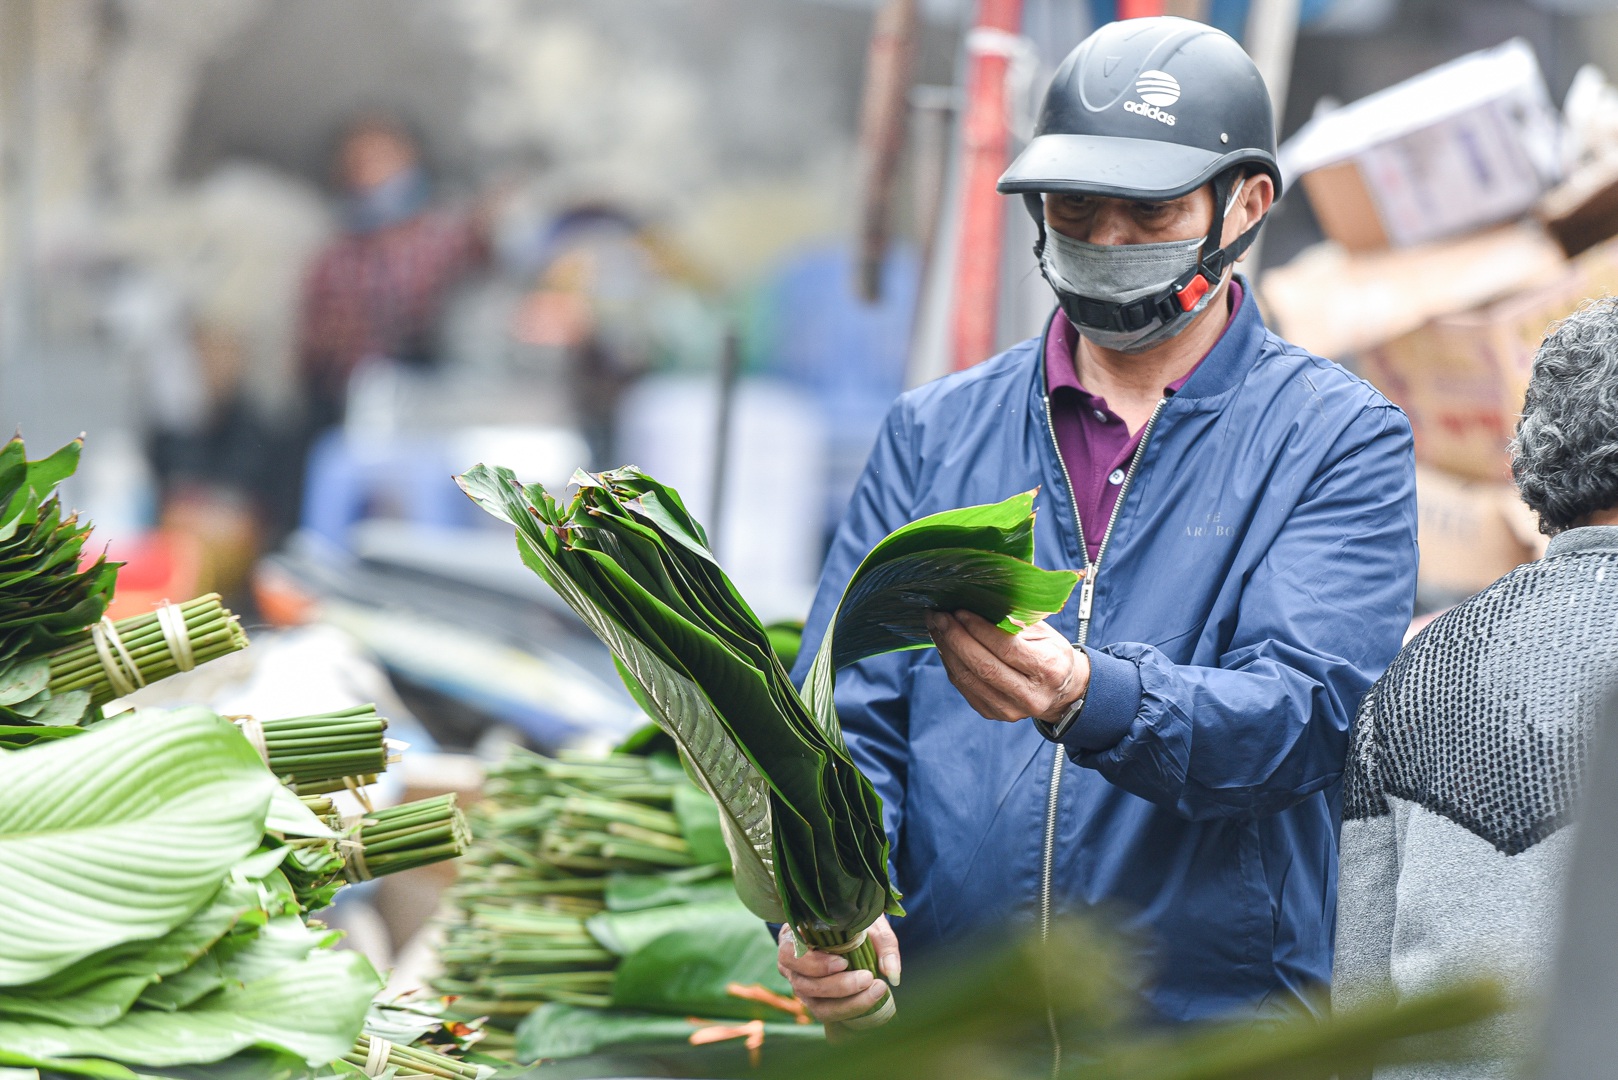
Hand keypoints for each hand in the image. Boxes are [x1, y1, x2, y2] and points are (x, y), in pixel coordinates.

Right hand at [776, 917, 900, 1023]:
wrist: (855, 931)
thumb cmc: (854, 922)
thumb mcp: (868, 921)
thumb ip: (883, 942)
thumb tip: (892, 973)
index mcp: (791, 938)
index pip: (789, 955)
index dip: (814, 963)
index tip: (843, 962)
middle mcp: (791, 966)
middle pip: (804, 985)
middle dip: (838, 986)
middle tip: (868, 978)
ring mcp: (802, 987)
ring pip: (816, 1005)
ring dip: (847, 1003)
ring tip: (875, 991)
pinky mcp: (816, 1002)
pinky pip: (828, 1013)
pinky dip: (850, 1009)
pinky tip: (871, 999)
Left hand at [926, 610, 1089, 723]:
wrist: (1061, 692)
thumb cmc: (1051, 654)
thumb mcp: (1045, 633)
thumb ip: (1017, 621)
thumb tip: (981, 605)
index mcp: (1048, 668)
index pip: (1006, 648)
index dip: (979, 628)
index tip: (960, 611)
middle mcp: (1030, 694)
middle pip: (983, 666)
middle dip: (955, 637)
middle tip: (939, 616)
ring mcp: (1010, 709)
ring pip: (968, 678)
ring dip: (947, 650)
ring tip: (936, 627)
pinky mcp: (993, 713)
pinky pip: (964, 687)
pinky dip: (951, 664)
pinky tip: (945, 646)